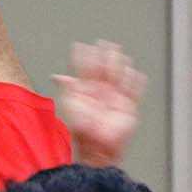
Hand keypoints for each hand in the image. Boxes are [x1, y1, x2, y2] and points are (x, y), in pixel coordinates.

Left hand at [54, 40, 147, 167]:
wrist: (96, 147)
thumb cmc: (82, 129)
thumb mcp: (71, 107)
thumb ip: (67, 89)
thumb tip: (56, 76)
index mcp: (87, 91)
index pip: (86, 70)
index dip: (83, 58)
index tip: (81, 46)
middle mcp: (102, 92)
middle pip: (104, 69)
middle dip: (104, 55)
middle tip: (103, 43)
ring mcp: (116, 98)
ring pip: (119, 76)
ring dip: (118, 64)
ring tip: (117, 53)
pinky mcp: (128, 107)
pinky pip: (134, 91)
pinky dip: (134, 81)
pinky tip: (132, 72)